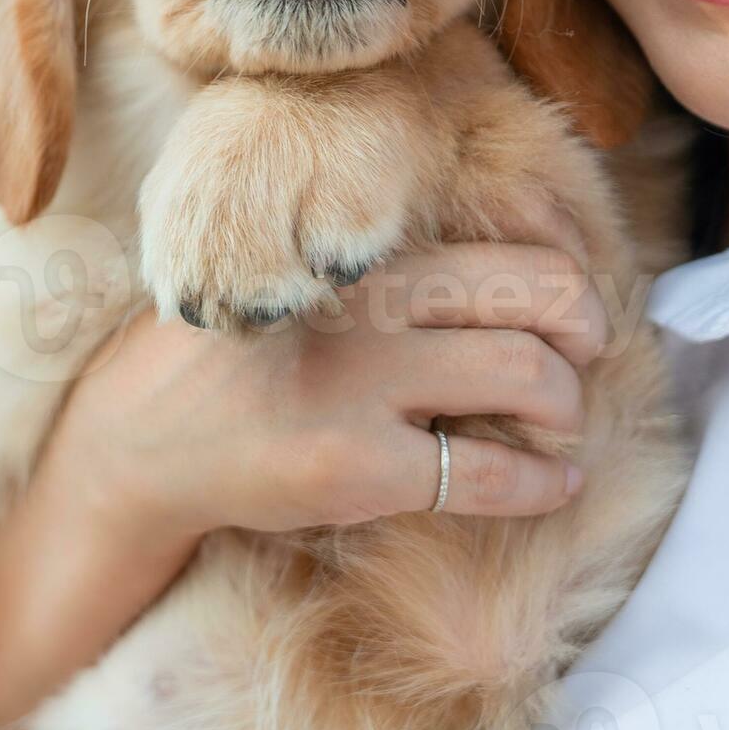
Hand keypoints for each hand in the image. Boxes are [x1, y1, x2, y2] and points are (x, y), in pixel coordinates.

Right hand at [52, 240, 613, 545]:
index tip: (576, 307)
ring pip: (528, 377)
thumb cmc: (230, 355)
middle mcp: (370, 306)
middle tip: (588, 357)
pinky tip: (554, 483)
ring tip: (562, 424)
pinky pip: (485, 474)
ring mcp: (364, 388)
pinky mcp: (356, 468)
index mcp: (361, 255)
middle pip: (539, 296)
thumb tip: (505, 263)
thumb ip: (380, 264)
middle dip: (588, 331)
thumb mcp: (297, 277)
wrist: (140, 443)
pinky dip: (541, 483)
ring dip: (570, 406)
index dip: (569, 279)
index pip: (506, 246)